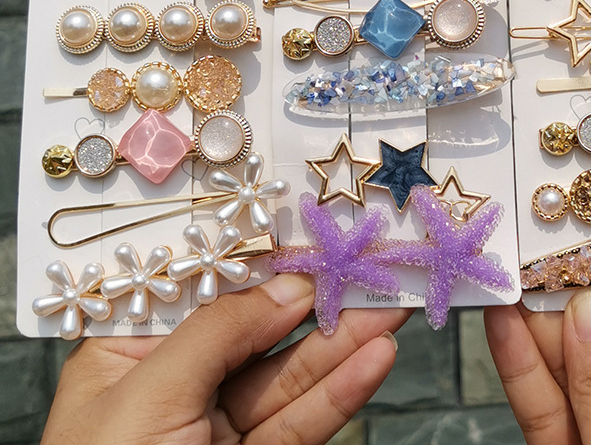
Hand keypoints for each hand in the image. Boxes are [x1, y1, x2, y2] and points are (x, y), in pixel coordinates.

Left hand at [42, 274, 410, 444]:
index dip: (260, 262)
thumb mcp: (149, 397)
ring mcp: (218, 428)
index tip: (311, 235)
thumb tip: (286, 287)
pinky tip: (374, 361)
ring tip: (390, 308)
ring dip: (343, 343)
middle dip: (316, 300)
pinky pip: (302, 422)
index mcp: (130, 356)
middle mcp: (177, 385)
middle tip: (367, 269)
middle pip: (260, 330)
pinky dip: (341, 393)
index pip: (205, 292)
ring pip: (291, 375)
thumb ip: (218, 333)